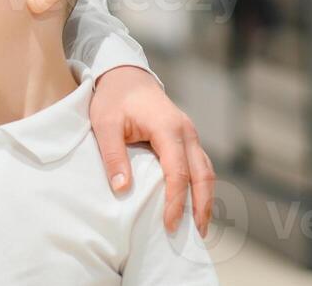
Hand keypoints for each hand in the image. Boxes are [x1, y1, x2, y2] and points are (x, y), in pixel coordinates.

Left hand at [88, 65, 214, 235]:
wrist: (125, 75)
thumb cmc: (113, 99)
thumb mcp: (105, 125)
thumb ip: (113, 156)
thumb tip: (123, 189)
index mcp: (168, 128)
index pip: (178, 172)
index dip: (176, 201)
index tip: (169, 225)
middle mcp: (186, 131)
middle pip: (203, 174)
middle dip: (201, 206)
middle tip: (197, 236)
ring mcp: (190, 133)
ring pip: (206, 170)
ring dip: (205, 199)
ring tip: (199, 228)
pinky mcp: (187, 137)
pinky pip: (200, 165)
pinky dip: (201, 186)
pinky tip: (195, 204)